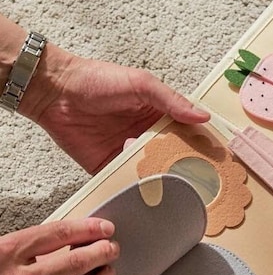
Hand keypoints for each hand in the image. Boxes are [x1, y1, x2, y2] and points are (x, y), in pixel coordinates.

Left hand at [19, 45, 209, 173]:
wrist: (54, 91)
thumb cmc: (96, 80)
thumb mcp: (141, 84)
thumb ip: (171, 101)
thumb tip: (202, 116)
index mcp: (157, 116)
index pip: (185, 133)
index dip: (200, 145)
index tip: (216, 159)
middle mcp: (145, 137)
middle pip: (170, 157)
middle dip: (183, 169)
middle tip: (200, 184)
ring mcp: (127, 154)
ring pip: (150, 173)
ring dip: (160, 181)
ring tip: (174, 191)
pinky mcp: (108, 167)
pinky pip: (124, 182)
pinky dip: (134, 189)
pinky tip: (146, 195)